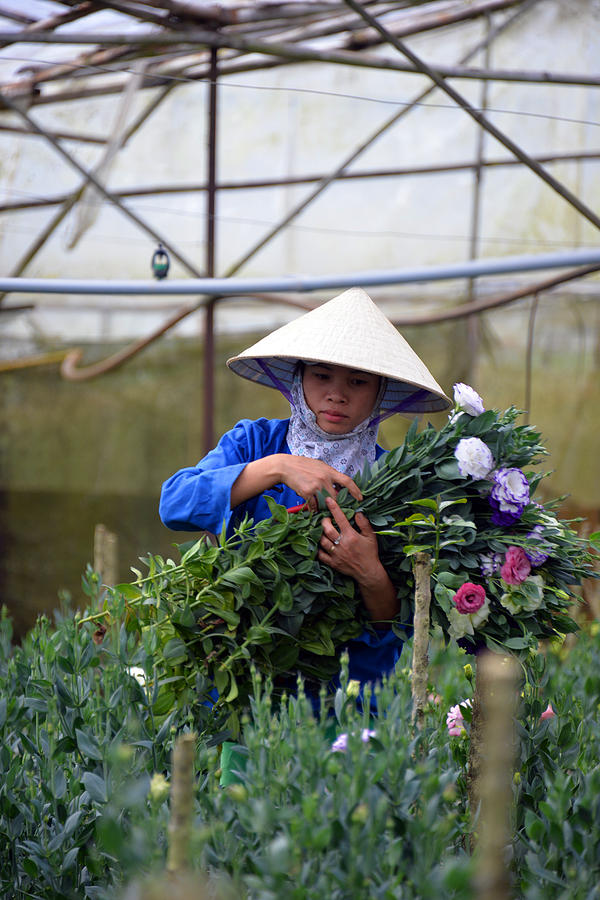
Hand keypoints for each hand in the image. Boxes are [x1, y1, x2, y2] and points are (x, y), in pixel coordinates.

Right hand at [279, 455, 361, 508]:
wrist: (285, 466)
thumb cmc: (302, 465)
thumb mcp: (319, 466)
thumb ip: (329, 475)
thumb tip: (338, 485)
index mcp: (329, 471)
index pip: (347, 481)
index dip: (356, 491)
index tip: (360, 498)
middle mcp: (324, 479)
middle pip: (337, 497)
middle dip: (338, 504)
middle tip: (338, 509)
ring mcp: (315, 486)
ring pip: (325, 503)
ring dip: (325, 507)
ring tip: (323, 509)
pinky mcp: (306, 493)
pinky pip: (314, 505)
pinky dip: (314, 508)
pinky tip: (312, 508)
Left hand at [318, 496, 399, 621]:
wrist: (368, 572)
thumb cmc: (370, 553)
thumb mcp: (371, 536)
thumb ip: (364, 523)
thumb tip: (357, 512)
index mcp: (351, 536)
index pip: (340, 518)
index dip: (334, 508)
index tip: (328, 500)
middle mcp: (342, 544)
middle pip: (326, 529)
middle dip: (324, 521)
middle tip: (325, 519)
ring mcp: (336, 554)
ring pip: (322, 541)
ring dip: (319, 534)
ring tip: (321, 530)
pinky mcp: (333, 563)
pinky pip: (320, 555)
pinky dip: (318, 549)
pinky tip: (319, 544)